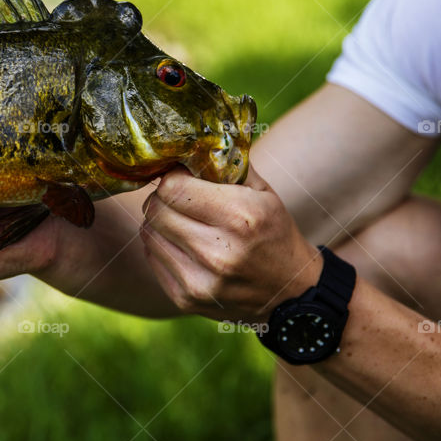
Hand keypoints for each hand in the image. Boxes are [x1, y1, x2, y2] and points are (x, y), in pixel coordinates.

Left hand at [140, 165, 321, 322]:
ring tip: (182, 221)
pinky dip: (161, 245)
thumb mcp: (263, 192)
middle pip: (155, 209)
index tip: (182, 178)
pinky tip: (183, 244)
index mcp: (241, 217)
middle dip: (162, 198)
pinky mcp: (186, 299)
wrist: (291, 293)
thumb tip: (189, 142)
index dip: (172, 178)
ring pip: (148, 233)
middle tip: (178, 198)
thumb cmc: (274, 233)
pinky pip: (152, 258)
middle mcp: (219, 252)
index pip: (172, 187)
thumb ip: (226, 164)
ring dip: (159, 222)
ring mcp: (200, 280)